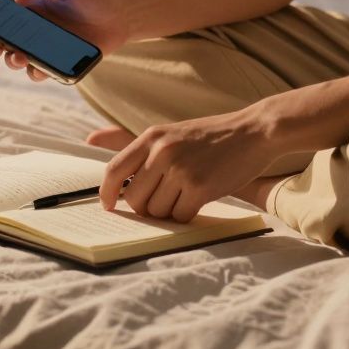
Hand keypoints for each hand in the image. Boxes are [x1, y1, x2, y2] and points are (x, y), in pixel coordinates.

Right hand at [0, 0, 130, 81]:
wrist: (121, 17)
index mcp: (27, 4)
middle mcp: (30, 26)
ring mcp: (42, 46)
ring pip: (15, 57)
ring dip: (11, 60)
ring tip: (18, 56)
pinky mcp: (56, 62)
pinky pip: (39, 71)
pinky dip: (36, 71)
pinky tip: (39, 67)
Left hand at [99, 107, 277, 222]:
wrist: (254, 132)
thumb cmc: (212, 137)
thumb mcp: (173, 133)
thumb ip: (144, 149)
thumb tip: (94, 143)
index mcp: (152, 137)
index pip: (114, 170)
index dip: (106, 192)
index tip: (108, 206)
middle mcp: (162, 152)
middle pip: (134, 198)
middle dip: (145, 208)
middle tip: (163, 201)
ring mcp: (180, 170)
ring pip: (157, 211)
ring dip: (169, 211)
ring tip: (186, 194)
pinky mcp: (200, 187)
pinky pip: (180, 215)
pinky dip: (187, 214)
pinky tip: (199, 199)